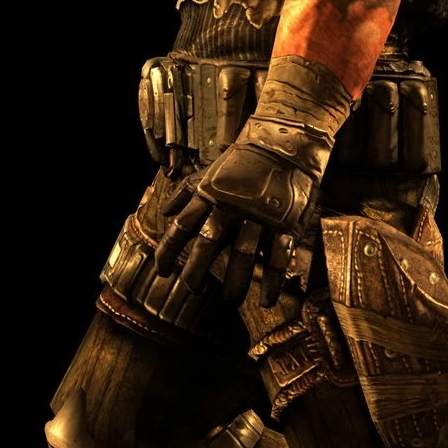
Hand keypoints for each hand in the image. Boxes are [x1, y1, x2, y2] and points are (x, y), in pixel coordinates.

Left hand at [154, 117, 330, 307]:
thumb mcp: (209, 171)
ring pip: (242, 256)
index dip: (168, 252)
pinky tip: (266, 299)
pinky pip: (277, 258)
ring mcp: (259, 216)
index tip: (162, 272)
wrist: (285, 145)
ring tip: (229, 302)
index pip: (181, 228)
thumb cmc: (244, 161)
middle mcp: (231, 207)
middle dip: (196, 272)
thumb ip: (186, 192)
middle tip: (193, 289)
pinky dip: (271, 282)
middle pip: (207, 245)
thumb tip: (165, 213)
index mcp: (209, 195)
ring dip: (234, 284)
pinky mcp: (285, 224)